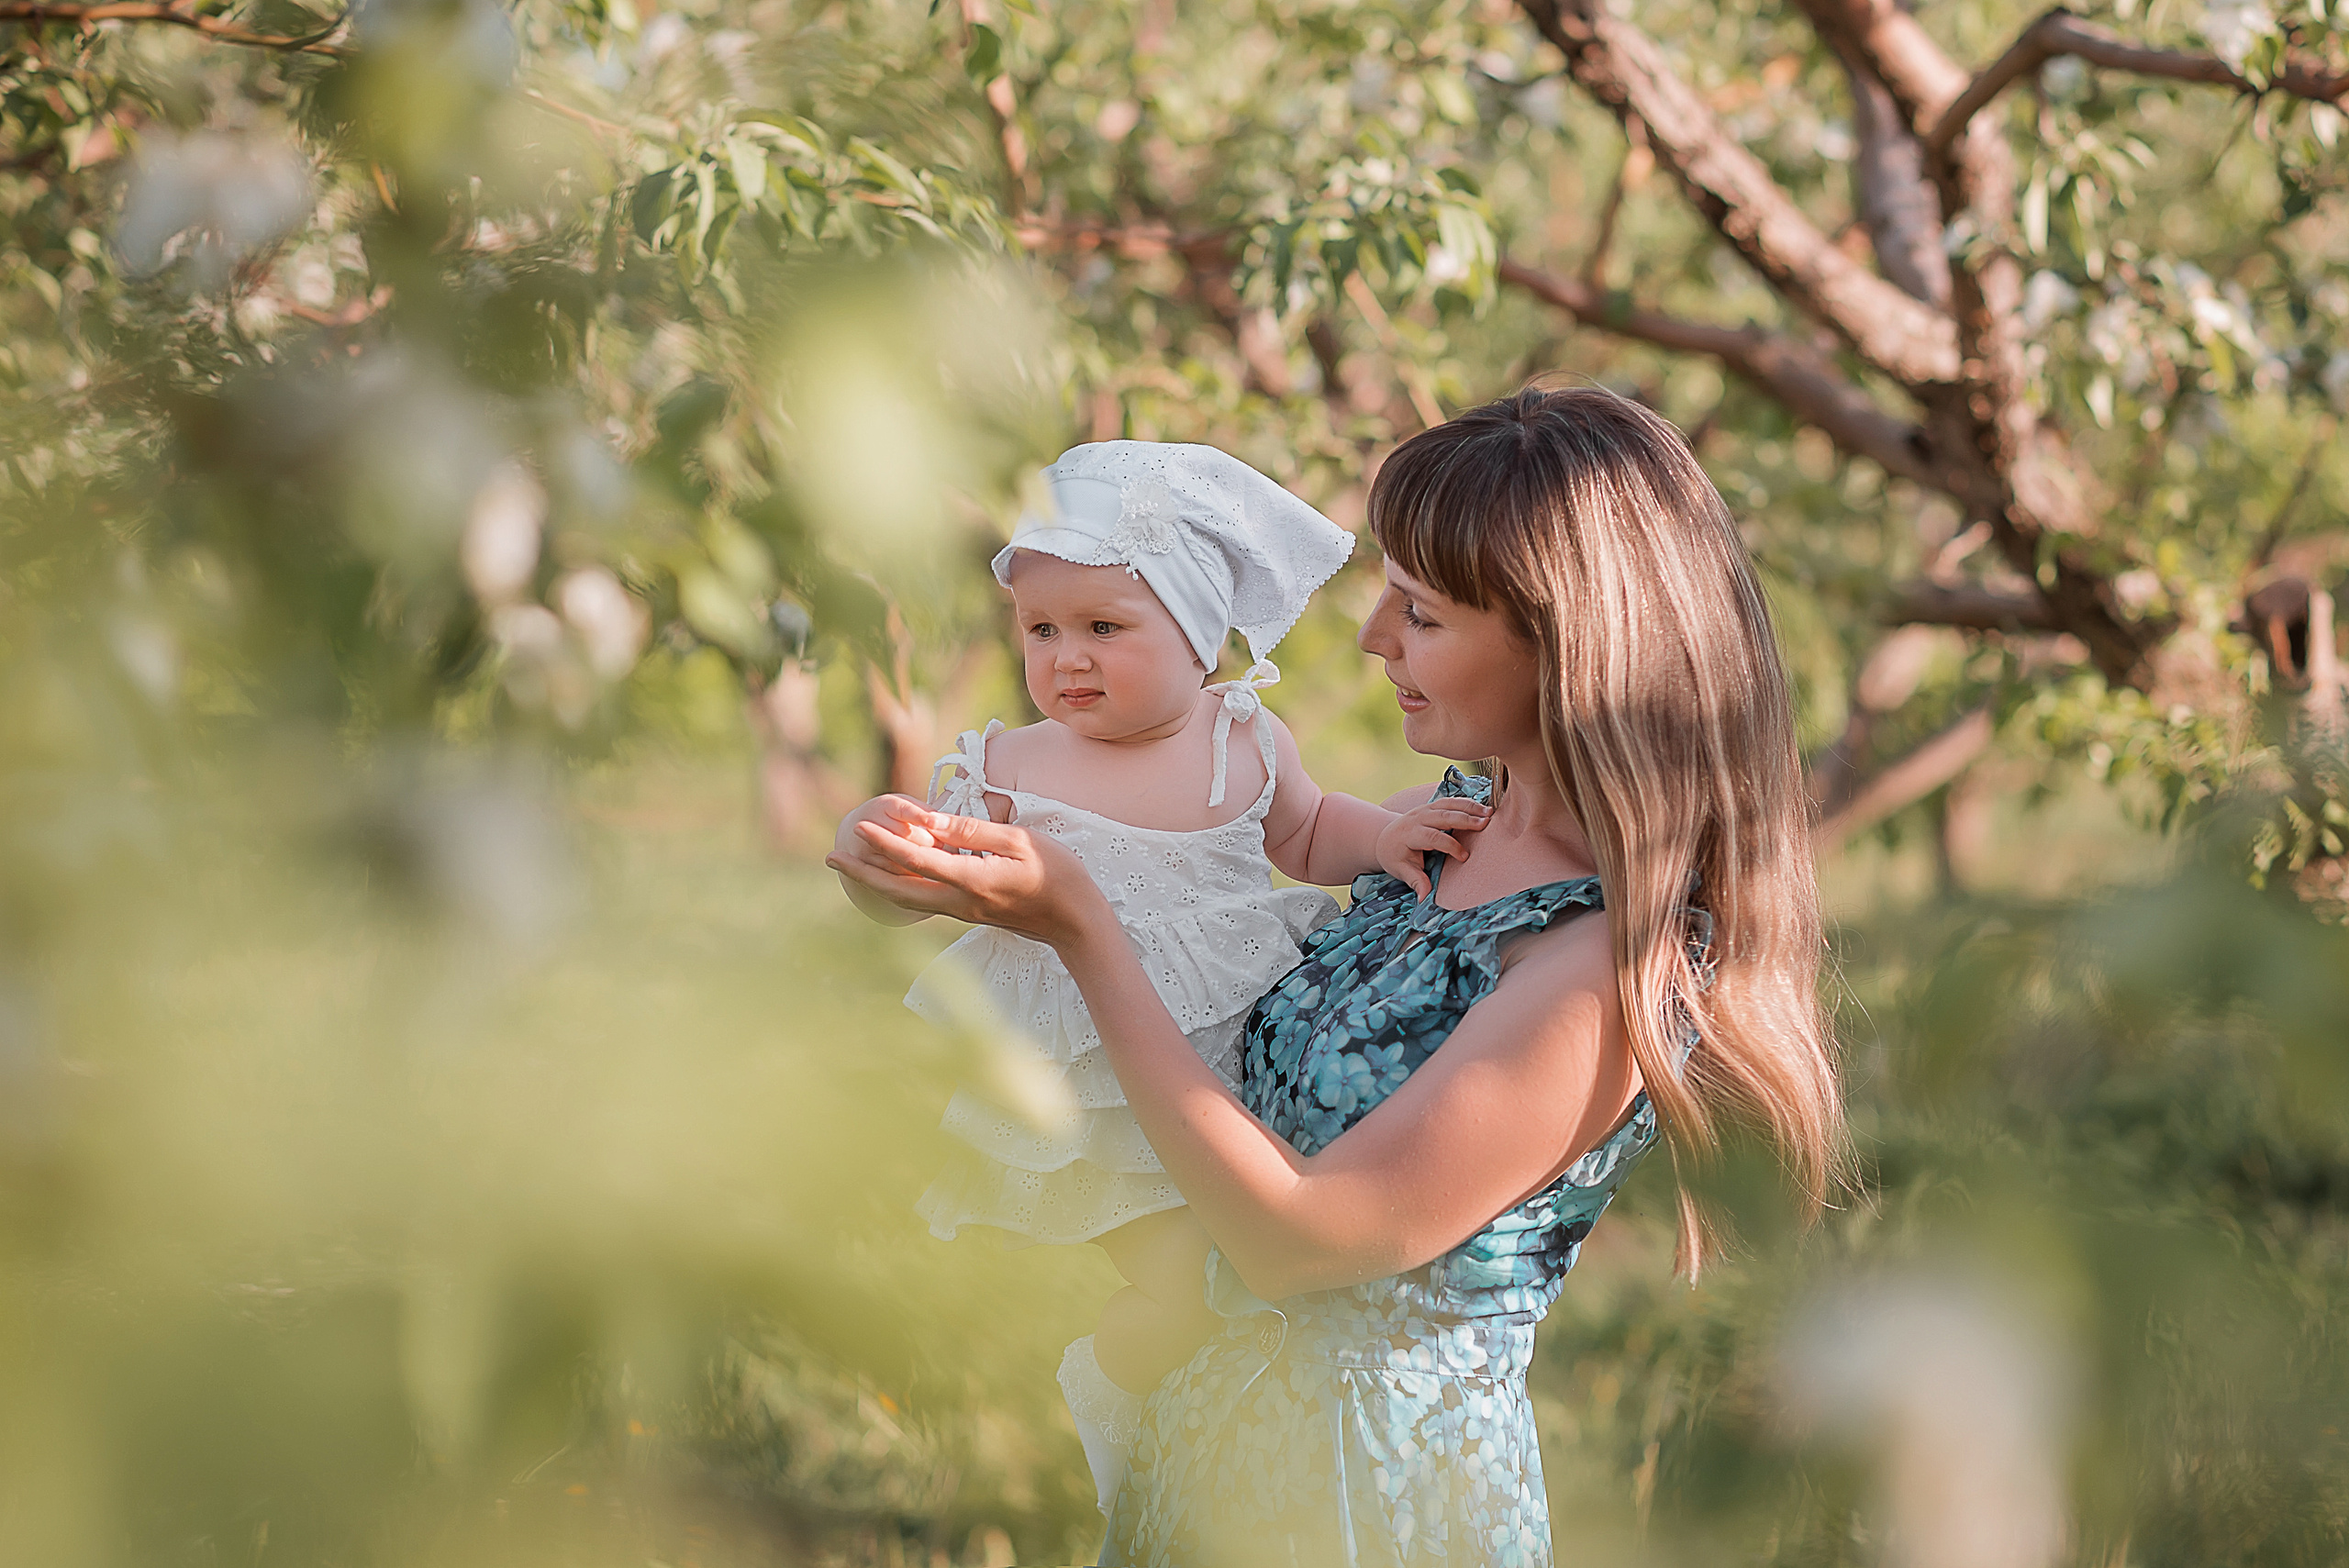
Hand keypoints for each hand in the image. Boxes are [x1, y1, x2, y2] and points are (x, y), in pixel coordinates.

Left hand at [825, 804, 1108, 948]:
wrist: (1075, 922)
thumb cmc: (1057, 874)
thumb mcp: (1019, 841)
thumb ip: (972, 831)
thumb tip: (932, 820)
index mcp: (972, 879)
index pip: (916, 859)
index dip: (884, 843)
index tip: (857, 827)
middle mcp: (960, 901)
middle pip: (897, 890)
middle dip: (860, 874)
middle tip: (830, 858)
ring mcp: (963, 911)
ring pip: (907, 899)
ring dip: (876, 882)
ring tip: (851, 865)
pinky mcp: (969, 913)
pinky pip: (925, 900)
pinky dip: (901, 886)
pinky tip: (893, 876)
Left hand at [1374, 797, 1492, 897]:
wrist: (1384, 837)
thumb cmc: (1395, 856)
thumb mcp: (1401, 870)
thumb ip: (1415, 881)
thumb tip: (1424, 899)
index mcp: (1409, 834)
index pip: (1432, 837)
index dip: (1450, 845)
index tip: (1464, 857)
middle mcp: (1418, 818)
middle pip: (1443, 816)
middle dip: (1465, 819)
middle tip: (1485, 823)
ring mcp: (1425, 809)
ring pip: (1449, 805)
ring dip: (1470, 807)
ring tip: (1490, 813)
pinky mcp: (1432, 806)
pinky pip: (1450, 802)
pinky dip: (1467, 803)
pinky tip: (1483, 807)